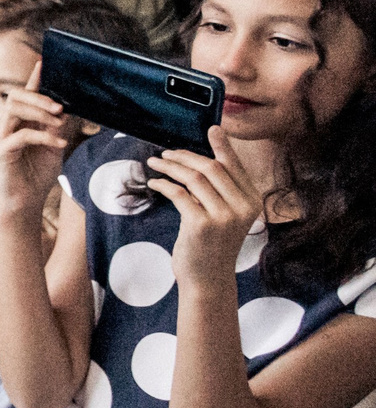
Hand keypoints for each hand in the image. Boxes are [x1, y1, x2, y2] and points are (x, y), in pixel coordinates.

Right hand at [0, 64, 70, 218]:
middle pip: (15, 97)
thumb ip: (57, 126)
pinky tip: (59, 142)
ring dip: (39, 112)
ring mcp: (2, 136)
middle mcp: (8, 125)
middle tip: (59, 106)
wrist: (27, 199)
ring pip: (14, 110)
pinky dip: (43, 136)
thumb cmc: (38, 173)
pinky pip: (22, 135)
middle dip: (38, 96)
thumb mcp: (55, 145)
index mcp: (21, 121)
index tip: (43, 63)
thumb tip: (68, 107)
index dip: (33, 79)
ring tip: (60, 122)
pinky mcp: (1, 150)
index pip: (25, 95)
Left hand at [147, 126, 262, 281]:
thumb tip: (199, 160)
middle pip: (211, 167)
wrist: (208, 279)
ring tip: (155, 163)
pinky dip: (164, 184)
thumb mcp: (224, 215)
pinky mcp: (201, 224)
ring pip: (193, 178)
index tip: (211, 128)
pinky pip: (179, 194)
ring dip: (170, 167)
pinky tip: (154, 182)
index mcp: (252, 201)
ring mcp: (223, 216)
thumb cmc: (212, 244)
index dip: (222, 146)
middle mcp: (243, 207)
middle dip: (184, 156)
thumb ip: (220, 191)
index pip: (234, 166)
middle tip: (165, 153)